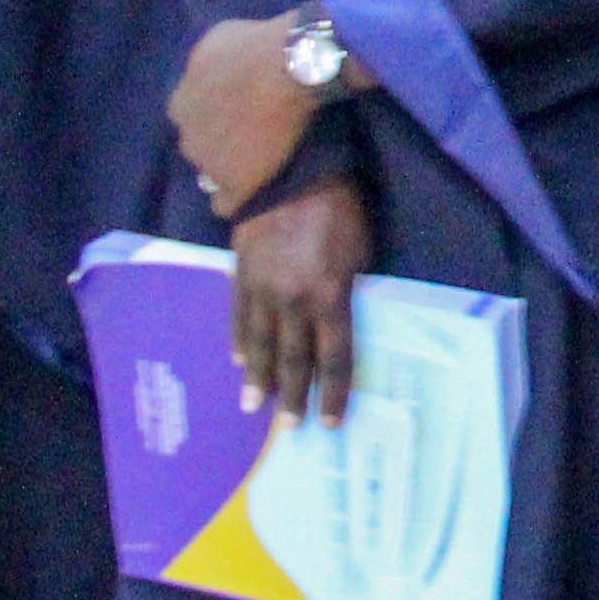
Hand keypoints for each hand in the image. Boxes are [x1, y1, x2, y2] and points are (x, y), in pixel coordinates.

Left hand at [172, 13, 320, 215]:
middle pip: (198, 147)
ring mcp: (209, 164)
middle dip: (218, 143)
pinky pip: (225, 204)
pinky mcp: (236, 184)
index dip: (213, 115)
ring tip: (257, 164)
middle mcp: (187, 137)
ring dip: (229, 170)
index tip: (235, 111)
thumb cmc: (255, 45)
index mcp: (179, 104)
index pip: (189, 118)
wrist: (288, 67)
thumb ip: (206, 64)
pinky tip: (251, 192)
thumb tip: (214, 69)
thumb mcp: (217, 39)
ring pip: (211, 176)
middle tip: (250, 134)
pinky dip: (236, 199)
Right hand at [230, 175, 371, 422]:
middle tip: (288, 427)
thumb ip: (349, 288)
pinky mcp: (240, 274)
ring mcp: (262, 290)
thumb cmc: (338, 208)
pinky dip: (239, 341)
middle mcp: (293, 302)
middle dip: (292, 396)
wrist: (288, 172)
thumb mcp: (360, 251)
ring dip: (258, 378)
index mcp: (330, 297)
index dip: (332, 393)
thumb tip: (340, 315)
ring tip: (253, 407)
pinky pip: (238, 317)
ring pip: (259, 344)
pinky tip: (239, 360)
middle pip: (293, 359)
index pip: (334, 357)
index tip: (329, 422)